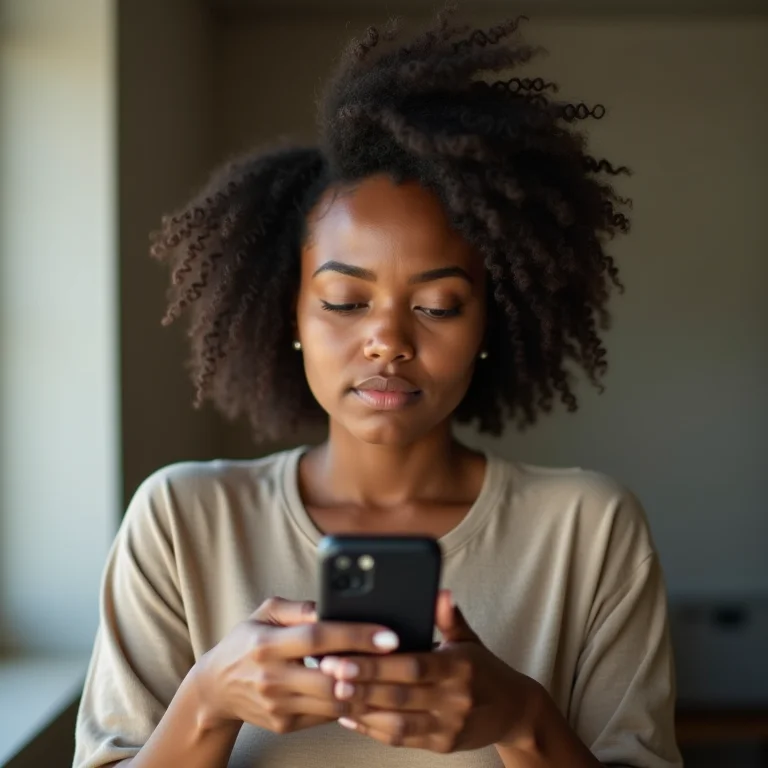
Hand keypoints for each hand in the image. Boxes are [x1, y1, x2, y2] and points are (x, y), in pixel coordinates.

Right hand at [193, 597, 401, 734]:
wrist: (216, 688)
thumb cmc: (248, 640)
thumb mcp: (266, 612)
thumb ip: (299, 608)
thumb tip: (331, 605)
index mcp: (267, 643)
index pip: (318, 638)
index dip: (356, 635)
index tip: (389, 635)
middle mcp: (272, 677)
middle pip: (332, 678)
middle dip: (372, 671)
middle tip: (405, 661)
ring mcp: (278, 705)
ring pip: (334, 703)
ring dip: (367, 690)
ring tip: (396, 675)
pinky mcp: (284, 725)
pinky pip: (327, 716)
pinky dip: (350, 704)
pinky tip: (370, 690)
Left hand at [319, 590, 542, 752]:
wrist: (516, 712)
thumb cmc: (485, 669)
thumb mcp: (469, 639)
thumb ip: (449, 617)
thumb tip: (440, 592)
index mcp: (460, 667)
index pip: (414, 665)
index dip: (378, 663)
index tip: (347, 655)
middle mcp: (455, 699)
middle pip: (400, 694)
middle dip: (360, 684)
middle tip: (328, 671)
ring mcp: (449, 725)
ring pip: (397, 722)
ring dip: (362, 709)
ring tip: (333, 694)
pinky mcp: (442, 745)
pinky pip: (402, 739)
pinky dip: (373, 729)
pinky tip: (350, 716)